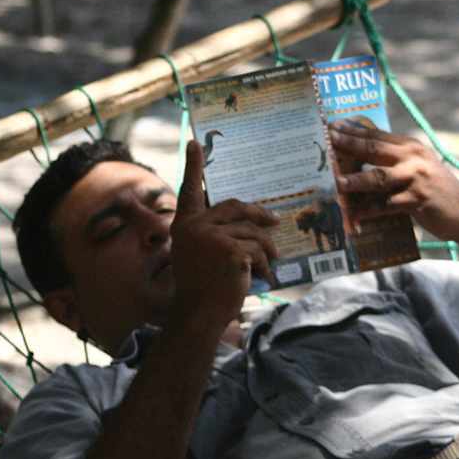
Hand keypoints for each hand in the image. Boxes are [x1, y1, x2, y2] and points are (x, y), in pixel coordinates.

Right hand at [169, 140, 278, 329]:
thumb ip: (214, 234)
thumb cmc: (202, 289)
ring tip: (269, 266)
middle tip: (274, 221)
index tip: (194, 142)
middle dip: (260, 216)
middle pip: (236, 208)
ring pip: (253, 233)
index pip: (190, 190)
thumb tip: (251, 222)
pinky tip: (263, 278)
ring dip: (266, 251)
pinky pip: (258, 249)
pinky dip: (265, 265)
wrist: (198, 315)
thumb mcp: (200, 255)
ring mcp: (211, 236)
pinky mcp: (229, 249)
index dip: (193, 166)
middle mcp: (194, 226)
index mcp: (184, 225)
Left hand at [328, 120, 458, 244]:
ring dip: (356, 180)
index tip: (332, 125)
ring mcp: (416, 180)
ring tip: (337, 181)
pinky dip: (370, 211)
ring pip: (379, 178)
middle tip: (328, 141)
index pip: (378, 135)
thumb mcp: (420, 168)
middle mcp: (414, 159)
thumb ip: (396, 159)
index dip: (354, 130)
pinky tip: (355, 216)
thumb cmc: (437, 191)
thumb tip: (364, 153)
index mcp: (412, 147)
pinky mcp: (417, 201)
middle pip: (375, 150)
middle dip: (349, 145)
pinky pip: (387, 206)